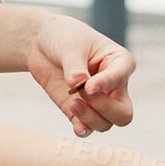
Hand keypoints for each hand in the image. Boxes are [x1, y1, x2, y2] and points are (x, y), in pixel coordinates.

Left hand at [24, 14, 135, 138]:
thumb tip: (77, 83)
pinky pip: (87, 128)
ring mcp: (97, 100)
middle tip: (83, 93)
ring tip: (72, 102)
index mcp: (119, 62)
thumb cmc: (63, 36)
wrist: (41, 44)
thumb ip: (74, 64)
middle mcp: (113, 85)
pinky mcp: (79, 110)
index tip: (88, 85)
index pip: (122, 76)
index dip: (107, 84)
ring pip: (107, 124)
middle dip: (104, 108)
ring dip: (90, 118)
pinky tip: (75, 124)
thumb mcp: (69, 44)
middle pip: (123, 112)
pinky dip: (82, 129)